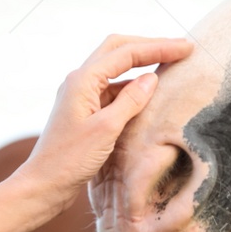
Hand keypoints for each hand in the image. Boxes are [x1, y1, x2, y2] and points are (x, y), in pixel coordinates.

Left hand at [0, 35, 192, 231]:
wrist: (44, 185)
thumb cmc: (70, 160)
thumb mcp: (106, 129)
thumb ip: (131, 100)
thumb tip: (152, 78)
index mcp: (83, 80)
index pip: (126, 53)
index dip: (159, 47)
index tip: (186, 48)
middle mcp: (80, 81)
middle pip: (118, 50)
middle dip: (149, 46)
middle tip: (179, 48)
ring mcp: (81, 95)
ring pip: (116, 68)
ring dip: (142, 64)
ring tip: (170, 65)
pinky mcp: (85, 110)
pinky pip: (113, 89)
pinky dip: (133, 86)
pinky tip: (150, 93)